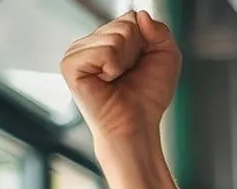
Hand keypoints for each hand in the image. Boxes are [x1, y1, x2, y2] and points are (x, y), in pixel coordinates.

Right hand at [61, 11, 180, 143]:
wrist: (136, 126)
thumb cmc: (148, 97)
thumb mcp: (166, 58)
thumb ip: (160, 30)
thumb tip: (141, 14)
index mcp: (108, 38)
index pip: (132, 18)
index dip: (145, 42)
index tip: (140, 65)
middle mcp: (90, 41)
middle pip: (124, 24)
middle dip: (136, 51)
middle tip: (128, 75)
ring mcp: (77, 51)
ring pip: (115, 36)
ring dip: (125, 62)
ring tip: (117, 79)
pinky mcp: (70, 64)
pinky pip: (104, 50)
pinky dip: (113, 67)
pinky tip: (106, 81)